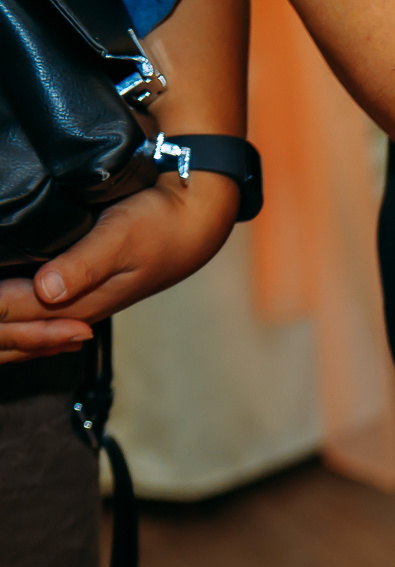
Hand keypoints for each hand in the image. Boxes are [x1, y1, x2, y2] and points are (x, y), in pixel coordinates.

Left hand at [0, 172, 238, 364]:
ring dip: (4, 329)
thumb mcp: (119, 237)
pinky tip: (10, 323)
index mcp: (81, 301)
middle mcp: (77, 309)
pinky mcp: (83, 292)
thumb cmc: (158, 224)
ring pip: (29, 330)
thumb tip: (47, 290)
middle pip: (20, 332)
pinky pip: (42, 320)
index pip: (17, 315)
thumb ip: (83, 266)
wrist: (193, 223)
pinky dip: (19, 324)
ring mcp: (81, 303)